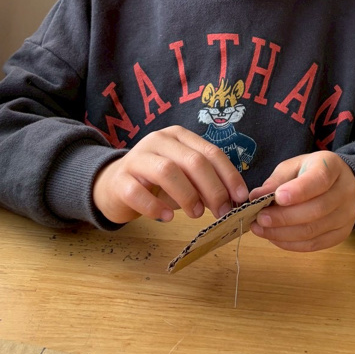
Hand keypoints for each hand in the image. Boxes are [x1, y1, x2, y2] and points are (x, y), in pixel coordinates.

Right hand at [92, 126, 247, 225]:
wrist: (114, 184)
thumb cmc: (157, 182)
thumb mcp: (185, 178)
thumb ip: (206, 184)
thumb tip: (234, 201)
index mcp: (179, 136)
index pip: (210, 152)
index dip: (228, 175)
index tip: (240, 198)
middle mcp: (158, 141)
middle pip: (192, 161)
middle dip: (213, 188)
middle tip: (222, 211)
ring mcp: (137, 158)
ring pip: (167, 171)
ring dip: (187, 195)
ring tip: (196, 214)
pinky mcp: (120, 179)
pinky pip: (137, 192)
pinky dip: (155, 207)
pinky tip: (166, 217)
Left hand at [248, 152, 354, 251]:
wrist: (342, 183)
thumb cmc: (312, 172)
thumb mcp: (294, 166)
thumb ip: (277, 180)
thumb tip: (256, 196)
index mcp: (332, 167)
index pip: (319, 180)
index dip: (298, 191)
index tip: (277, 198)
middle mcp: (345, 192)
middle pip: (316, 210)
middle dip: (284, 217)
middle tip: (259, 218)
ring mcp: (346, 216)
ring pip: (314, 230)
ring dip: (283, 233)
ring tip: (260, 229)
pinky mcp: (341, 234)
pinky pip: (314, 244)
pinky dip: (290, 243)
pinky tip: (274, 237)